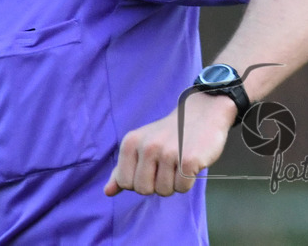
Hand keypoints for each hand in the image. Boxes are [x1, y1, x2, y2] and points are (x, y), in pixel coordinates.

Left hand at [104, 93, 236, 196]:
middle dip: (156, 185)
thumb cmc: (168, 135)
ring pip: (164, 191)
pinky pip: (183, 188)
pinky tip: (190, 165)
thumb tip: (107, 192)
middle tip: (166, 167)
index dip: (140, 181)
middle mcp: (147, 146)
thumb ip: (123, 170)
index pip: (125, 182)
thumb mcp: (140, 146)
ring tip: (178, 163)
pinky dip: (188, 182)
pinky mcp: (189, 159)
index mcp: (131, 142)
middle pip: (143, 190)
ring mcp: (168, 152)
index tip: (150, 167)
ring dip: (173, 183)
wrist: (200, 115)